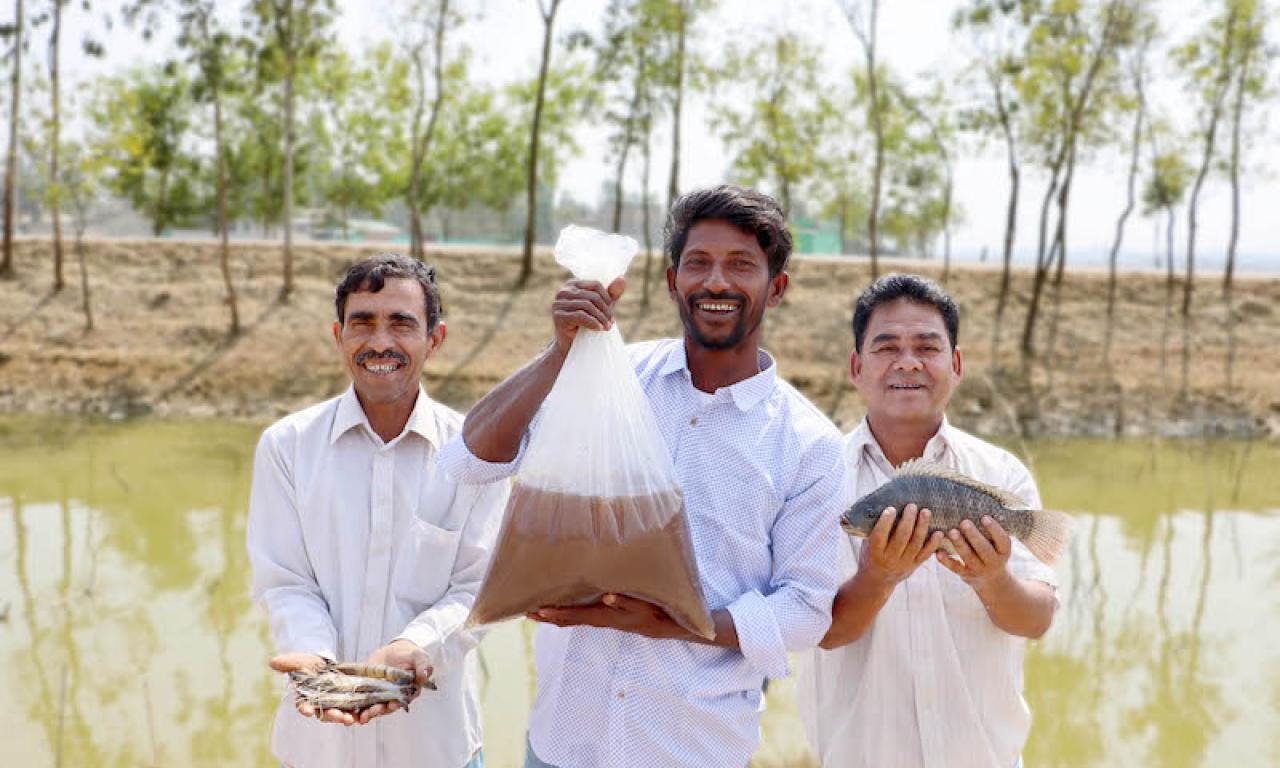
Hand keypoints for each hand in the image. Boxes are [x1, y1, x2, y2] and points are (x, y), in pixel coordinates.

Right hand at [269, 652, 357, 725]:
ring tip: (350, 720)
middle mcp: (319, 704)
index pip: (302, 705)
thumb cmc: (308, 663)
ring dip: (343, 718)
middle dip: (331, 716)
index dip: (304, 708)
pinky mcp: (346, 701)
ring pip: (338, 714)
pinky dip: (356, 714)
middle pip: (323, 714)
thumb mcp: (299, 660)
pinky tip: (361, 716)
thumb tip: (272, 661)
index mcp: (305, 697)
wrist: (324, 663)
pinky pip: (351, 710)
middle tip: (338, 716)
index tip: (306, 711)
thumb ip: (288, 663)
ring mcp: (333, 704)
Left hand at [353, 639, 432, 724]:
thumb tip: (425, 675)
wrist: (393, 652)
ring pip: (375, 708)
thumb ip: (423, 664)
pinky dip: (358, 709)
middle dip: (380, 710)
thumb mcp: (418, 656)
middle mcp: (395, 698)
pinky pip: (364, 703)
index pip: (404, 700)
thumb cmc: (409, 655)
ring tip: (361, 716)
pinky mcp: (369, 693)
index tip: (392, 704)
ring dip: (368, 714)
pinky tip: (353, 713)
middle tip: (372, 711)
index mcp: (409, 691)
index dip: (398, 703)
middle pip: (387, 707)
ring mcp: (381, 697)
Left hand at [527, 593, 687, 639]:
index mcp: (603, 616)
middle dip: (546, 617)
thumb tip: (608, 596)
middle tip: (525, 613)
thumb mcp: (639, 604)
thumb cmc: (649, 612)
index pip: (575, 615)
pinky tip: (557, 609)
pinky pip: (577, 617)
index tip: (540, 610)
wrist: (659, 626)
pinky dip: (564, 614)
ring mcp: (599, 620)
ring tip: (534, 612)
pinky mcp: (602, 618)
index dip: (557, 613)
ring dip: (552, 616)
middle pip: (566, 620)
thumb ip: (624, 600)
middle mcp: (597, 620)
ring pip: (570, 620)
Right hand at [552, 278, 625, 355]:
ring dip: (601, 318)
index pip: (596, 284)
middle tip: (611, 322)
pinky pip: (580, 315)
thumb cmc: (585, 324)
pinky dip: (593, 322)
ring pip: (587, 306)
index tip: (611, 312)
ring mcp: (558, 303)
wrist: (569, 344)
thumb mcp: (600, 308)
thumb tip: (622, 279)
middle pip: (592, 296)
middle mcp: (563, 291)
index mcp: (572, 284)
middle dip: (605, 310)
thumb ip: (611, 294)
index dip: (607, 298)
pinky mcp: (558, 316)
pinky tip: (599, 329)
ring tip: (607, 327)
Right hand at [859, 503, 943, 586]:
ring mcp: (904, 563)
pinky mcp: (914, 566)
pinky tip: (939, 532)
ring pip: (915, 544)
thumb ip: (873, 529)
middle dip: (908, 520)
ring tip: (925, 512)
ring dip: (922, 527)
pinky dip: (933, 543)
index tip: (891, 508)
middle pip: (901, 538)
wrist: (877, 580)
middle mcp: (890, 559)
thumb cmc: (870, 555)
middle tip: (912, 506)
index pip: (880, 535)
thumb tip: (879, 505)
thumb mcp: (866, 544)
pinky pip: (926, 554)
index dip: (886, 522)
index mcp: (874, 552)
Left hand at [936, 516, 1011, 587]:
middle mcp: (994, 562)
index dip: (994, 529)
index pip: (1002, 540)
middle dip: (974, 536)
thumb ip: (993, 530)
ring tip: (951, 532)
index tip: (984, 517)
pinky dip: (946, 561)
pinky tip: (938, 552)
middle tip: (964, 522)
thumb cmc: (993, 551)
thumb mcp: (999, 545)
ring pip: (968, 557)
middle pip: (984, 549)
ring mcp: (980, 570)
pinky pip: (955, 568)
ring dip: (959, 544)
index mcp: (1004, 551)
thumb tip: (983, 503)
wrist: (992, 580)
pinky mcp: (966, 575)